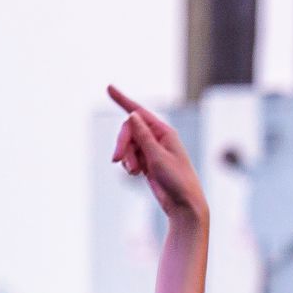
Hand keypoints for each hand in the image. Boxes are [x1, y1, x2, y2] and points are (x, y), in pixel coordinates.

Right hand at [107, 86, 207, 222]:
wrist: (183, 205)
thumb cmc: (177, 180)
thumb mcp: (158, 157)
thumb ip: (143, 136)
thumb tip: (133, 114)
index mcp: (164, 132)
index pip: (140, 112)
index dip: (123, 100)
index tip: (109, 88)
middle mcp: (158, 139)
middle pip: (129, 130)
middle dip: (121, 144)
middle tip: (115, 159)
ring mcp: (151, 151)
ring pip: (127, 145)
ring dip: (126, 158)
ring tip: (135, 172)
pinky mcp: (146, 163)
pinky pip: (129, 157)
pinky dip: (128, 164)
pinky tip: (135, 174)